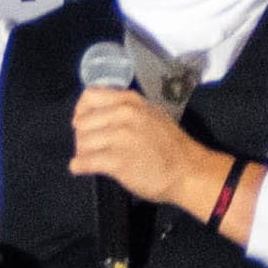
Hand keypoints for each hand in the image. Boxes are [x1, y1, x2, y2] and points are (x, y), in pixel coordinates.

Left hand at [70, 87, 227, 217]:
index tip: (83, 124)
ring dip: (82, 152)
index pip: (90, 96)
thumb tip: (97, 112)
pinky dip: (79, 166)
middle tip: (90, 147)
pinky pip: (85, 161)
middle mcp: (124, 114)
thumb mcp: (151, 114)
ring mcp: (121, 137)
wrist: (188, 171)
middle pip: (82, 121)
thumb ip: (125, 109)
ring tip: (91, 158)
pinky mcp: (118, 160)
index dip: (81, 111)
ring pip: (82, 141)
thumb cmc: (170, 145)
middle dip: (82, 136)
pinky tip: (81, 168)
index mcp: (131, 101)